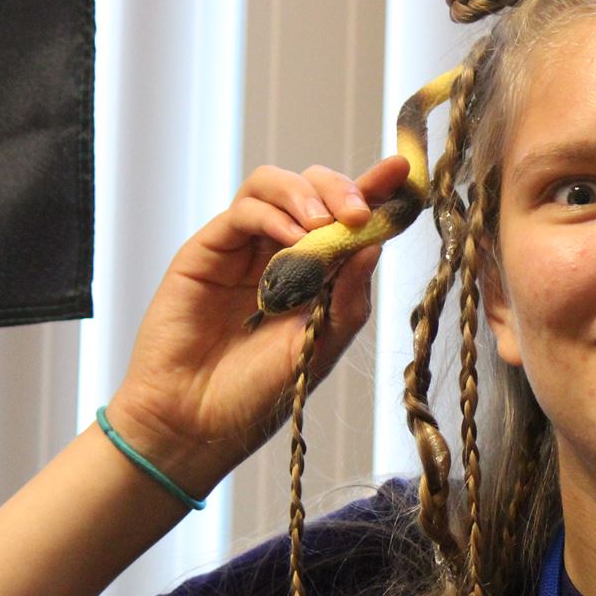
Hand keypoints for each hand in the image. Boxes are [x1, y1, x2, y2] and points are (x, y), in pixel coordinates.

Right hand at [105, 153, 412, 489]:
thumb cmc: (256, 395)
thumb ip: (349, 296)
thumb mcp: (320, 346)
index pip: (348, 219)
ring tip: (324, 225)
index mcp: (316, 274)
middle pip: (313, 188)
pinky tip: (293, 240)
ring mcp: (242, 249)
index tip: (402, 171)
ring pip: (275, 185)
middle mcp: (279, 253)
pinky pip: (243, 211)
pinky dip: (273, 215)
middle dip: (343, 188)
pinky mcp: (207, 251)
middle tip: (359, 212)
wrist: (194, 424)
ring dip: (307, 194)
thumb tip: (376, 243)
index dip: (375, 191)